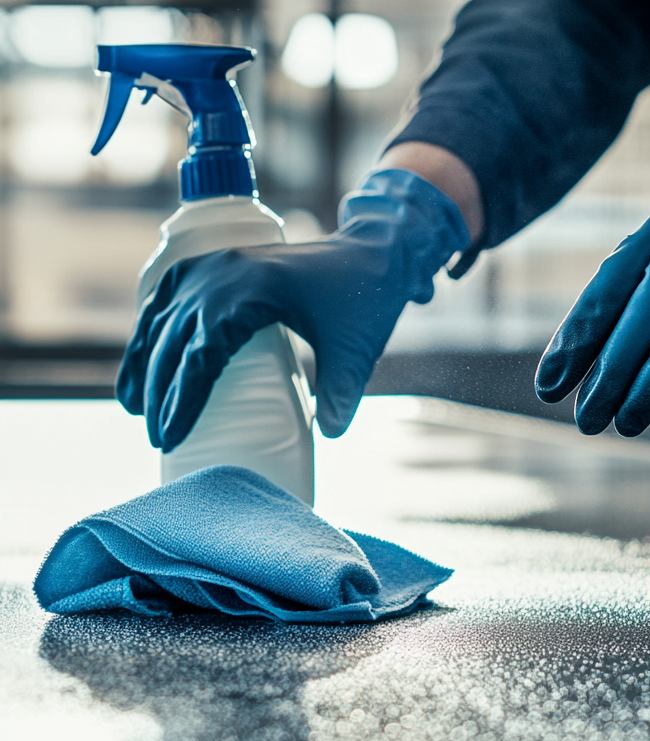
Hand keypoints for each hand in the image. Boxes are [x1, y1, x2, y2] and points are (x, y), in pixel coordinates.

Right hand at [118, 169, 468, 450]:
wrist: (374, 251)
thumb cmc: (365, 298)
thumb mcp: (357, 350)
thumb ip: (343, 394)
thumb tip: (328, 437)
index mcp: (251, 291)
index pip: (201, 353)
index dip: (181, 396)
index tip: (171, 433)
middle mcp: (224, 273)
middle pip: (174, 338)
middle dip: (159, 390)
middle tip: (157, 437)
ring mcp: (219, 265)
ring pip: (165, 316)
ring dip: (145, 360)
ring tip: (133, 406)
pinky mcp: (222, 265)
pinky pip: (173, 295)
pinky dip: (154, 325)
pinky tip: (146, 352)